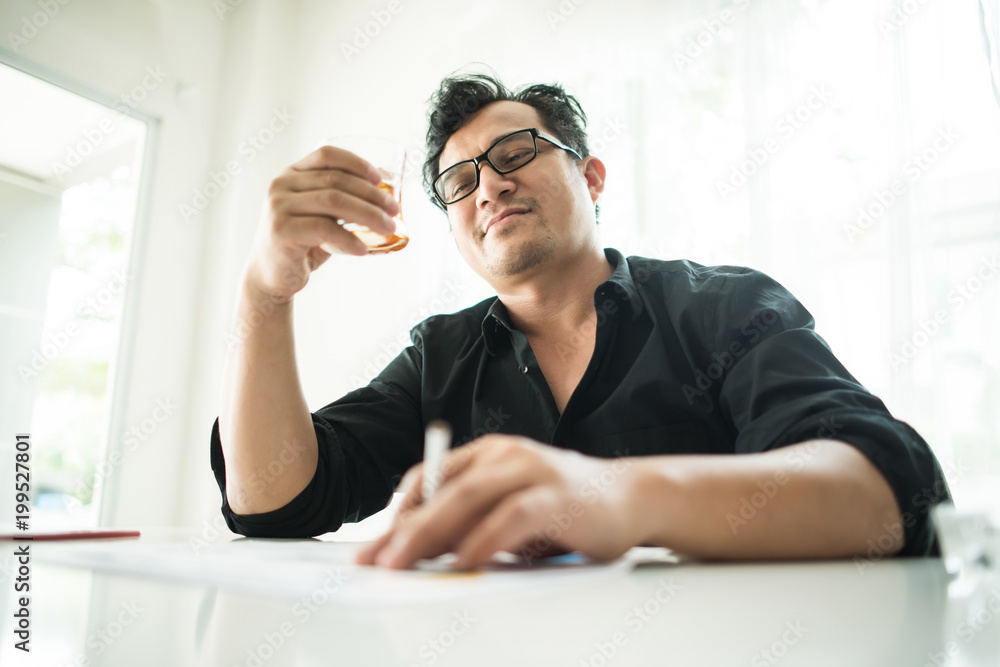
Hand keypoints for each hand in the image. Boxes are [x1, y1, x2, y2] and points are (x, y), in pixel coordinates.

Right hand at [242, 145, 400, 301]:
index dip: (356, 163)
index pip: (326, 155)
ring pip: (333, 201)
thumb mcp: (319, 216)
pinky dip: (349, 239)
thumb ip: (340, 203)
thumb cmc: (300, 244)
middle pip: (336, 181)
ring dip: (368, 215)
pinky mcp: (281, 231)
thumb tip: (384, 195)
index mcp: (292, 175)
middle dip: (372, 195)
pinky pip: (324, 229)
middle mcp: (282, 185)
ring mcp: (279, 207)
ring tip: (388, 228)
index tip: (380, 178)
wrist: (269, 275)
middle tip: (395, 210)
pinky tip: (363, 249)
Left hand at [353, 434, 643, 569]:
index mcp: (490, 453)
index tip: (377, 547)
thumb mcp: (510, 505)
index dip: (400, 511)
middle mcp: (506, 454)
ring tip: (404, 562)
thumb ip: (472, 518)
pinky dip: (484, 538)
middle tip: (376, 561)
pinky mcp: (557, 496)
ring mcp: (533, 471)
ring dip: (430, 532)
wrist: (631, 496)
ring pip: (469, 497)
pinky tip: (465, 560)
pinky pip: (512, 516)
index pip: (430, 476)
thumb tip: (423, 549)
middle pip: (442, 489)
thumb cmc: (566, 506)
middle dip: (404, 528)